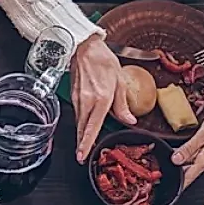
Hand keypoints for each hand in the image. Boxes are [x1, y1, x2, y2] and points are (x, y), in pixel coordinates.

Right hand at [71, 36, 135, 162]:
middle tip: (81, 156)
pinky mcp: (74, 97)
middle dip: (81, 144)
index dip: (87, 143)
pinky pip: (77, 114)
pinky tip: (83, 126)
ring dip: (80, 134)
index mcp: (101, 98)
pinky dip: (80, 122)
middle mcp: (87, 101)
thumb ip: (123, 105)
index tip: (83, 155)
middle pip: (81, 128)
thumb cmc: (103, 60)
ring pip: (79, 122)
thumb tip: (130, 120)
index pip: (93, 126)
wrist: (85, 48)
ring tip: (83, 145)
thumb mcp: (119, 82)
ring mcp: (78, 99)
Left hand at [172, 107, 203, 184]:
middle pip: (188, 171)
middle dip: (176, 168)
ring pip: (191, 165)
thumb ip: (189, 148)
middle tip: (165, 161)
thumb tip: (176, 159)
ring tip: (173, 152)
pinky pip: (195, 158)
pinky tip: (182, 148)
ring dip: (181, 160)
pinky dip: (187, 155)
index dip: (177, 181)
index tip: (168, 181)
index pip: (189, 177)